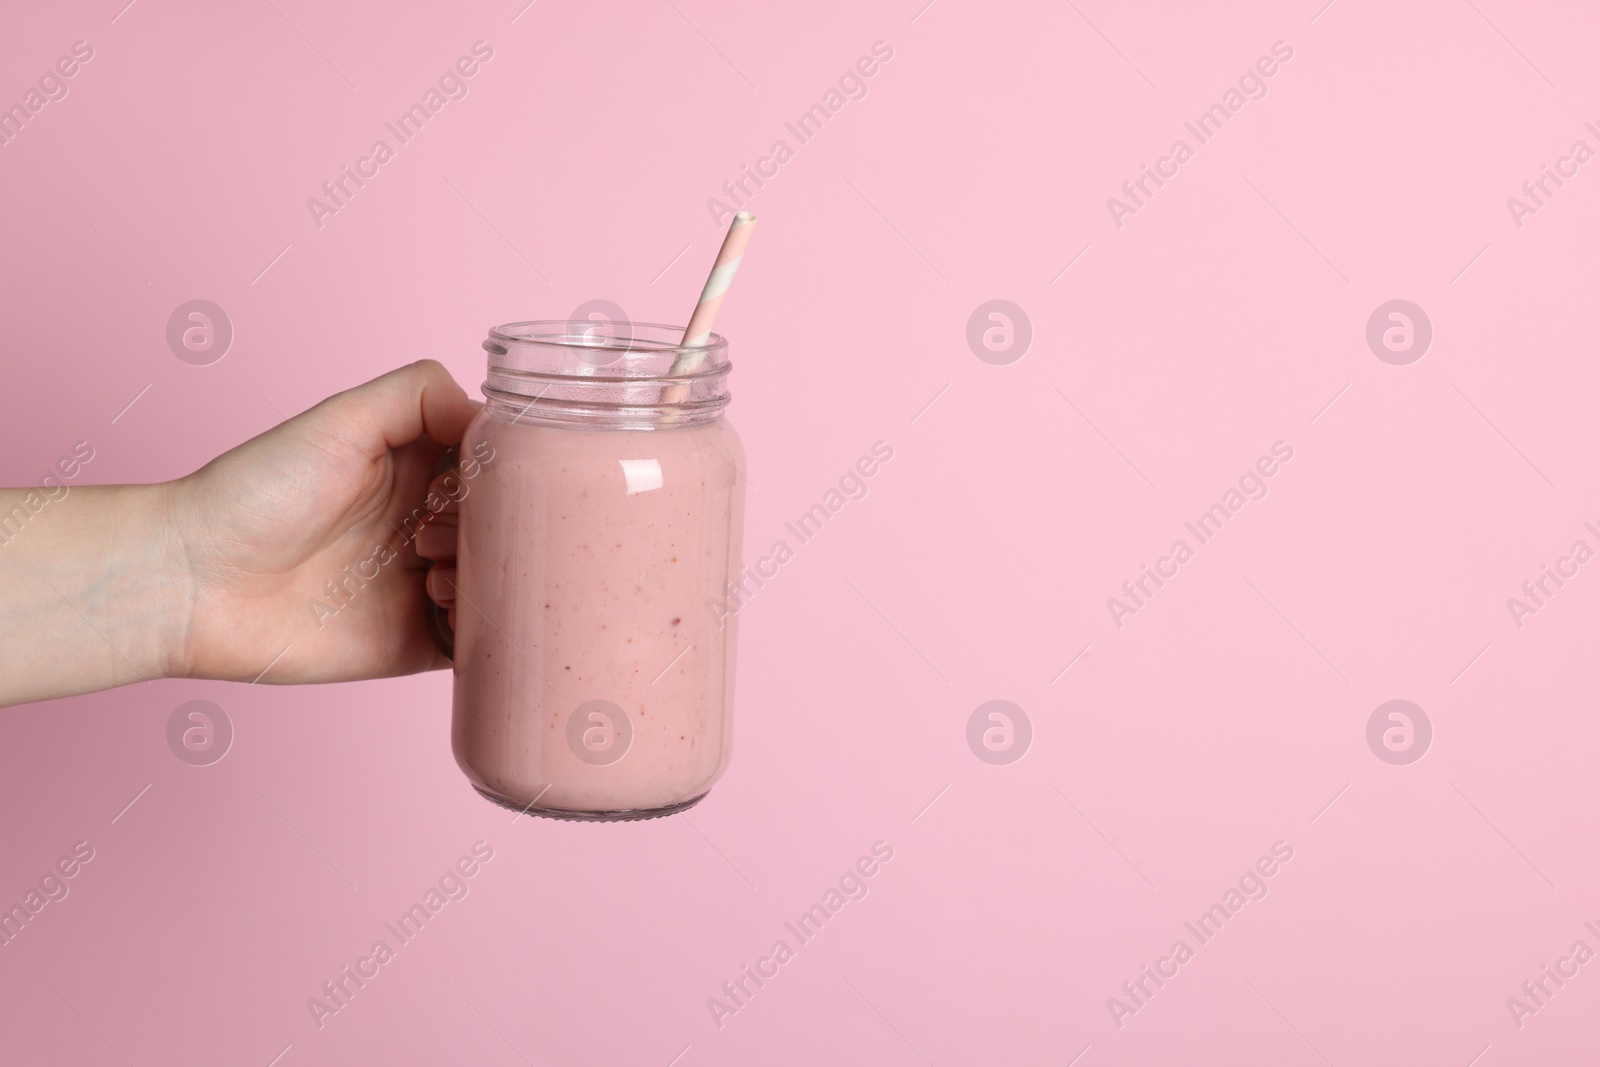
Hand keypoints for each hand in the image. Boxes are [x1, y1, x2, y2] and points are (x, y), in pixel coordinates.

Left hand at [169, 360, 477, 683]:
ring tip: (430, 571)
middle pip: (506, 529)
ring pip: (501, 583)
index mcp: (418, 471)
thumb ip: (420, 395)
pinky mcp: (416, 642)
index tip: (481, 478)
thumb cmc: (256, 493)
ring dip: (485, 576)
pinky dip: (484, 629)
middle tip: (437, 529)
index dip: (503, 473)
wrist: (193, 583)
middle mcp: (429, 526)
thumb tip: (490, 413)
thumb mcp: (341, 419)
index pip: (497, 470)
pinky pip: (478, 642)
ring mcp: (425, 586)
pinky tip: (441, 605)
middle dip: (493, 529)